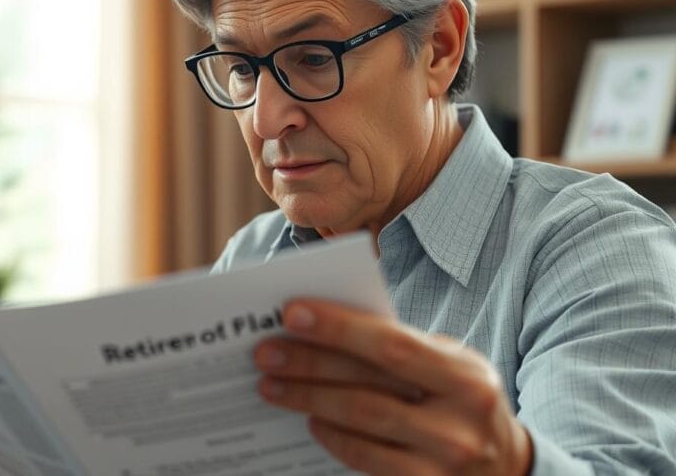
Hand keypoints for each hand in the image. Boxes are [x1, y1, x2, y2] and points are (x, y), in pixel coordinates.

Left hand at [254, 299, 531, 475]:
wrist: (508, 468)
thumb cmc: (462, 401)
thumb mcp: (451, 367)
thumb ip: (402, 348)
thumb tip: (325, 325)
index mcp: (466, 375)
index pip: (391, 344)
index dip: (338, 328)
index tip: (291, 313)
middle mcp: (460, 419)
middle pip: (366, 386)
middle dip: (308, 365)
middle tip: (265, 352)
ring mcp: (444, 459)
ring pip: (359, 423)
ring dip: (307, 400)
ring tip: (271, 385)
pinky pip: (364, 459)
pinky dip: (331, 436)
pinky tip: (310, 419)